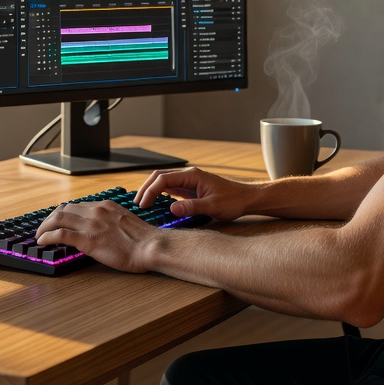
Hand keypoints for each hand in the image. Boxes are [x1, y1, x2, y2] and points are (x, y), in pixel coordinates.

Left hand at [35, 200, 159, 272]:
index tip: (57, 221)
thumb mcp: (125, 223)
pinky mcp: (88, 239)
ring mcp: (91, 224)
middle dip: (50, 218)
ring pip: (58, 218)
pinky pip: (60, 234)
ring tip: (39, 235)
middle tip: (43, 228)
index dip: (64, 214)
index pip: (77, 205)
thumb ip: (110, 222)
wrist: (151, 247)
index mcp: (106, 206)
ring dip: (44, 226)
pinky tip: (42, 242)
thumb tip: (101, 230)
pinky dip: (47, 237)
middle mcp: (96, 211)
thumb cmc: (143, 241)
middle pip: (64, 209)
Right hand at [134, 167, 257, 221]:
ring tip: (142, 204)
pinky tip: (155, 204)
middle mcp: (188, 175)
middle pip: (159, 177)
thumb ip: (192, 207)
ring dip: (151, 191)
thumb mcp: (213, 206)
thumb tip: (171, 209)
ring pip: (163, 182)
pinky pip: (170, 189)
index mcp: (192, 175)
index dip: (150, 191)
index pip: (163, 179)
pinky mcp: (190, 189)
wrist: (246, 198)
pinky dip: (159, 195)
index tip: (143, 204)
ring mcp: (188, 181)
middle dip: (146, 188)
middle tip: (137, 204)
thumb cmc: (233, 200)